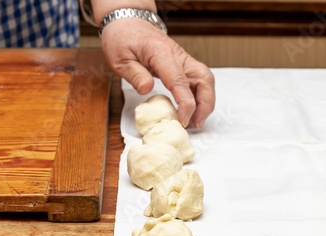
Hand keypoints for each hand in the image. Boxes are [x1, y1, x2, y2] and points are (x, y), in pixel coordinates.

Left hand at [99, 18, 214, 127]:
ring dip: (206, 101)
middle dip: (205, 103)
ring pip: (205, 79)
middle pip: (203, 78)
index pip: (179, 80)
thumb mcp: (119, 58)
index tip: (184, 119)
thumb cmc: (123, 38)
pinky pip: (199, 80)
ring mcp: (183, 59)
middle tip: (195, 123)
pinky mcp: (183, 64)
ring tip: (196, 120)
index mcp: (161, 53)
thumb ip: (134, 74)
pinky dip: (200, 96)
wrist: (129, 22)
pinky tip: (193, 109)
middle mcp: (178, 55)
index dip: (185, 102)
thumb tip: (147, 89)